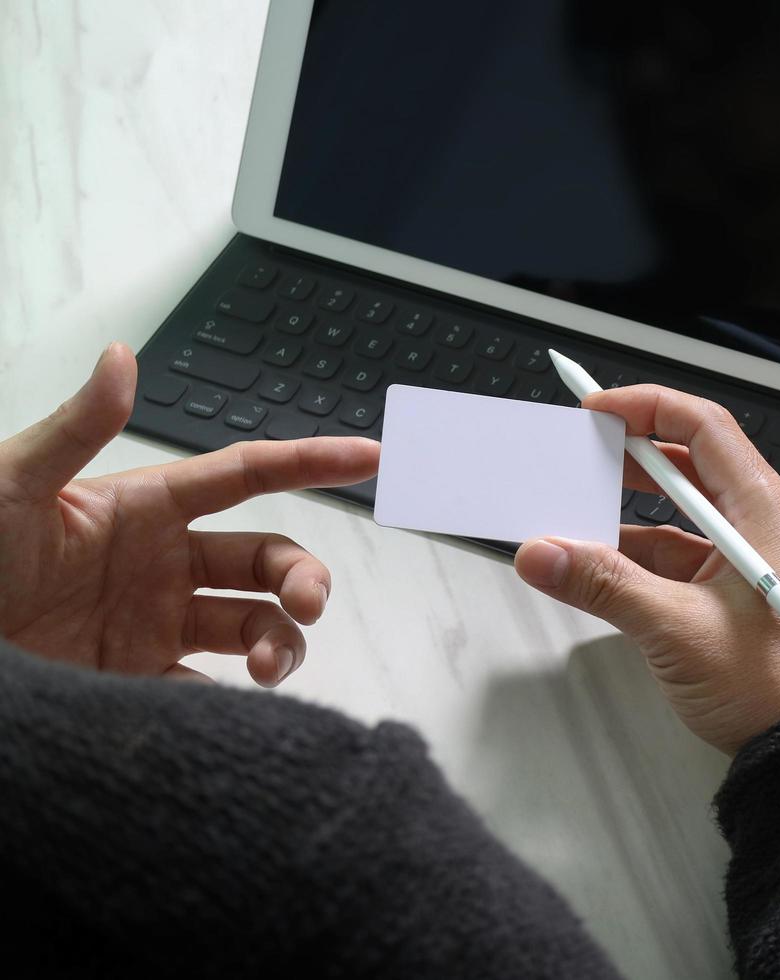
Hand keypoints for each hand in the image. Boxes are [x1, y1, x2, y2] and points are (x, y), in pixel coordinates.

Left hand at [0, 343, 379, 684]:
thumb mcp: (8, 483)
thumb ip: (76, 427)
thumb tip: (124, 358)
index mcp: (144, 507)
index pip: (247, 475)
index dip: (312, 461)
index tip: (370, 455)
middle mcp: (162, 564)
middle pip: (267, 560)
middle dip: (304, 577)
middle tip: (308, 603)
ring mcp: (153, 626)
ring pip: (253, 626)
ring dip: (281, 642)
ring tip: (269, 666)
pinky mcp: (134, 682)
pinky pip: (205, 692)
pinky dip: (234, 704)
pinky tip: (235, 708)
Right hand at [514, 385, 779, 754]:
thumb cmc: (775, 687)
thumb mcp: (677, 630)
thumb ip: (606, 585)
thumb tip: (543, 553)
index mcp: (766, 511)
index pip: (705, 428)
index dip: (648, 407)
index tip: (597, 411)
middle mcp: (764, 525)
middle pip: (692, 465)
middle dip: (631, 458)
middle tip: (579, 455)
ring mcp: (752, 560)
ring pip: (684, 515)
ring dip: (631, 515)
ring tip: (576, 516)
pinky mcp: (739, 596)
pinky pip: (685, 557)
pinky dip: (642, 557)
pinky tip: (600, 568)